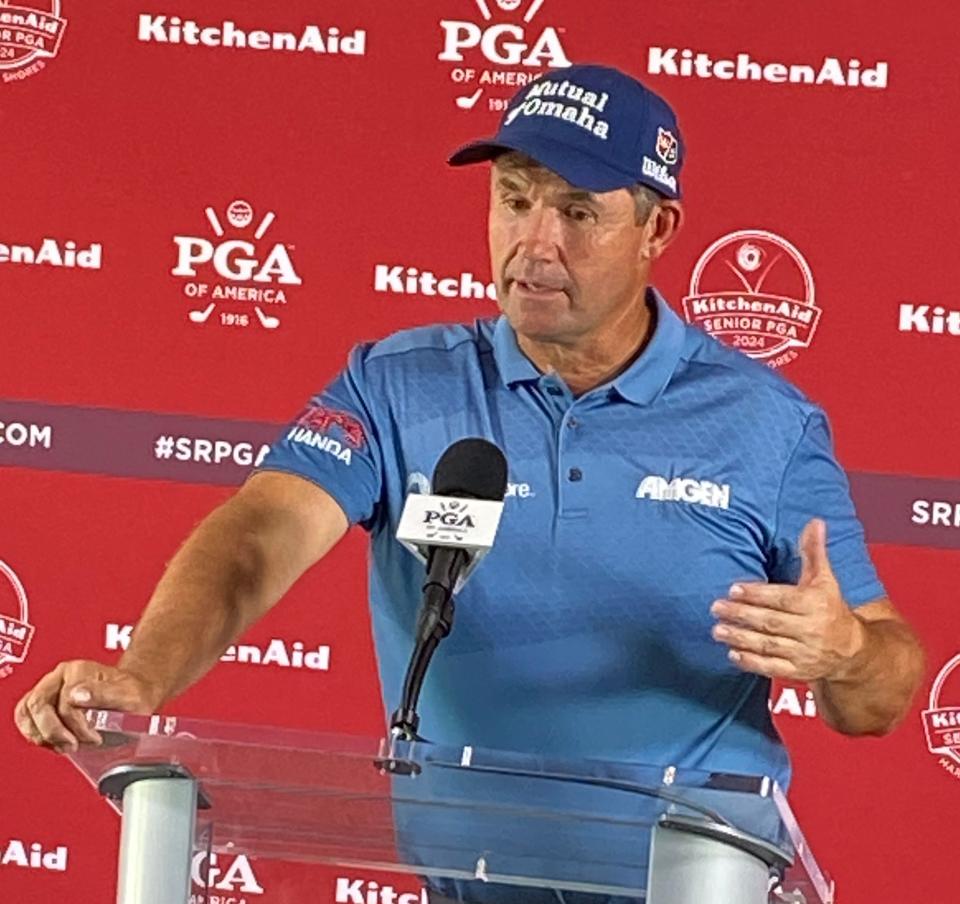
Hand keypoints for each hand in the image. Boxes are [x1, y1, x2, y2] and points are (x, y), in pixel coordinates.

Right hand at [13, 660, 160, 753]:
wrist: (134, 692)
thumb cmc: (132, 694)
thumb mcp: (128, 695)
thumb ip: (104, 694)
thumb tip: (75, 696)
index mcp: (79, 670)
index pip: (65, 702)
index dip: (78, 726)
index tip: (93, 738)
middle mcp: (60, 675)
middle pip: (38, 705)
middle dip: (54, 732)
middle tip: (73, 746)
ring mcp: (48, 687)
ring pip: (26, 712)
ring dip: (42, 735)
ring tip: (64, 746)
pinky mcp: (42, 701)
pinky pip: (24, 718)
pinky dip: (34, 734)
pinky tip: (54, 743)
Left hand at [710, 518, 865, 680]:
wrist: (853, 649)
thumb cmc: (831, 607)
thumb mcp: (825, 579)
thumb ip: (814, 551)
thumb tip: (815, 522)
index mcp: (816, 604)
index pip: (782, 599)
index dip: (757, 594)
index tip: (733, 588)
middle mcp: (811, 629)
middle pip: (771, 622)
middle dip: (741, 615)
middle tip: (716, 607)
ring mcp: (805, 653)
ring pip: (768, 645)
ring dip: (740, 638)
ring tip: (717, 630)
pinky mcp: (799, 672)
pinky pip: (772, 667)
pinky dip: (751, 662)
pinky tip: (732, 653)